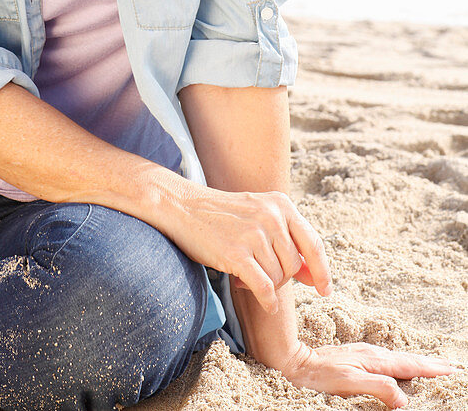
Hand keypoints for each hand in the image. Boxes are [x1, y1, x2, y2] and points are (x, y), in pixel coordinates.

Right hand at [161, 184, 331, 313]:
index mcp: (281, 204)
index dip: (322, 271)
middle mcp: (272, 216)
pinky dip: (267, 300)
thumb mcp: (258, 214)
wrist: (182, 205)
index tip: (325, 290)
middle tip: (257, 273)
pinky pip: (265, 288)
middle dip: (280, 277)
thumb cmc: (221, 214)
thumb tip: (313, 277)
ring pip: (278, 278)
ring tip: (244, 274)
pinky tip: (266, 304)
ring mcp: (254, 234)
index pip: (313, 244)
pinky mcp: (237, 254)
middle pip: (293, 266)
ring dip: (265, 284)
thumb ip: (286, 240)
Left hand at [279, 340, 456, 408]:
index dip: (429, 368)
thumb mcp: (350, 384)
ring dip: (414, 361)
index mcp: (373, 360)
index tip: (449, 369)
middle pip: (405, 359)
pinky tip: (396, 364)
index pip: (407, 365)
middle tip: (448, 365)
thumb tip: (402, 398)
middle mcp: (370, 354)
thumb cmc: (321, 376)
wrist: (297, 363)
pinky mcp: (354, 356)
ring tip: (429, 364)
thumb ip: (378, 387)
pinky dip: (398, 361)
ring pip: (395, 357)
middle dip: (427, 362)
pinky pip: (384, 358)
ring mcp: (361, 353)